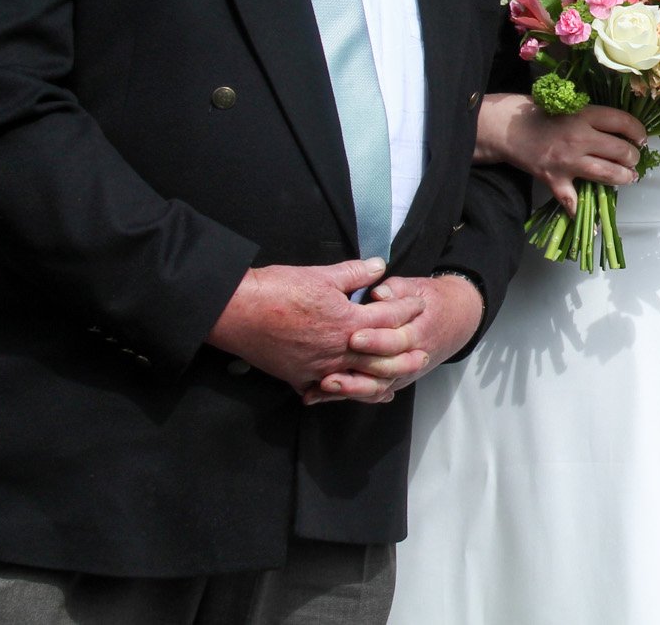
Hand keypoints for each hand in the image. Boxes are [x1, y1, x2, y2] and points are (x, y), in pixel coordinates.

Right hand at [207, 259, 423, 396]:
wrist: (236, 311)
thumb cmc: (277, 289)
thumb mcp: (321, 274)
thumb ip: (355, 273)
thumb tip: (380, 266)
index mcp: (347, 321)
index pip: (389, 317)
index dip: (407, 308)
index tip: (419, 303)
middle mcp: (337, 349)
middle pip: (382, 356)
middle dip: (405, 353)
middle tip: (424, 352)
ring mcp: (319, 367)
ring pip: (359, 378)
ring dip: (381, 379)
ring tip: (397, 381)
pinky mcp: (299, 377)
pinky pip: (328, 389)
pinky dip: (344, 391)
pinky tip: (353, 393)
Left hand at [308, 274, 484, 403]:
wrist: (456, 320)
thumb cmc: (430, 301)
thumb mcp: (417, 288)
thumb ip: (397, 289)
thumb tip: (378, 293)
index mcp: (419, 332)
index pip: (397, 341)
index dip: (375, 341)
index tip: (352, 337)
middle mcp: (412, 357)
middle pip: (385, 371)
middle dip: (356, 372)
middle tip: (329, 372)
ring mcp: (403, 373)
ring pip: (377, 388)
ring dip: (349, 390)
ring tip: (322, 386)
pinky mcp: (392, 380)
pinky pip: (370, 392)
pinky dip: (346, 394)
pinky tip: (320, 394)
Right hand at [487, 94, 647, 214]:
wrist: (508, 128)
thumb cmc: (540, 113)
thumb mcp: (571, 106)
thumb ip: (594, 119)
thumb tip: (623, 132)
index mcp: (584, 115)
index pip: (622, 122)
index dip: (638, 131)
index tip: (641, 138)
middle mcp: (578, 138)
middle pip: (620, 151)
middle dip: (633, 157)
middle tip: (633, 159)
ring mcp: (567, 161)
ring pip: (607, 174)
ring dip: (623, 177)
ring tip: (628, 177)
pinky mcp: (554, 179)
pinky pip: (571, 199)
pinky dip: (581, 211)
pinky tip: (593, 222)